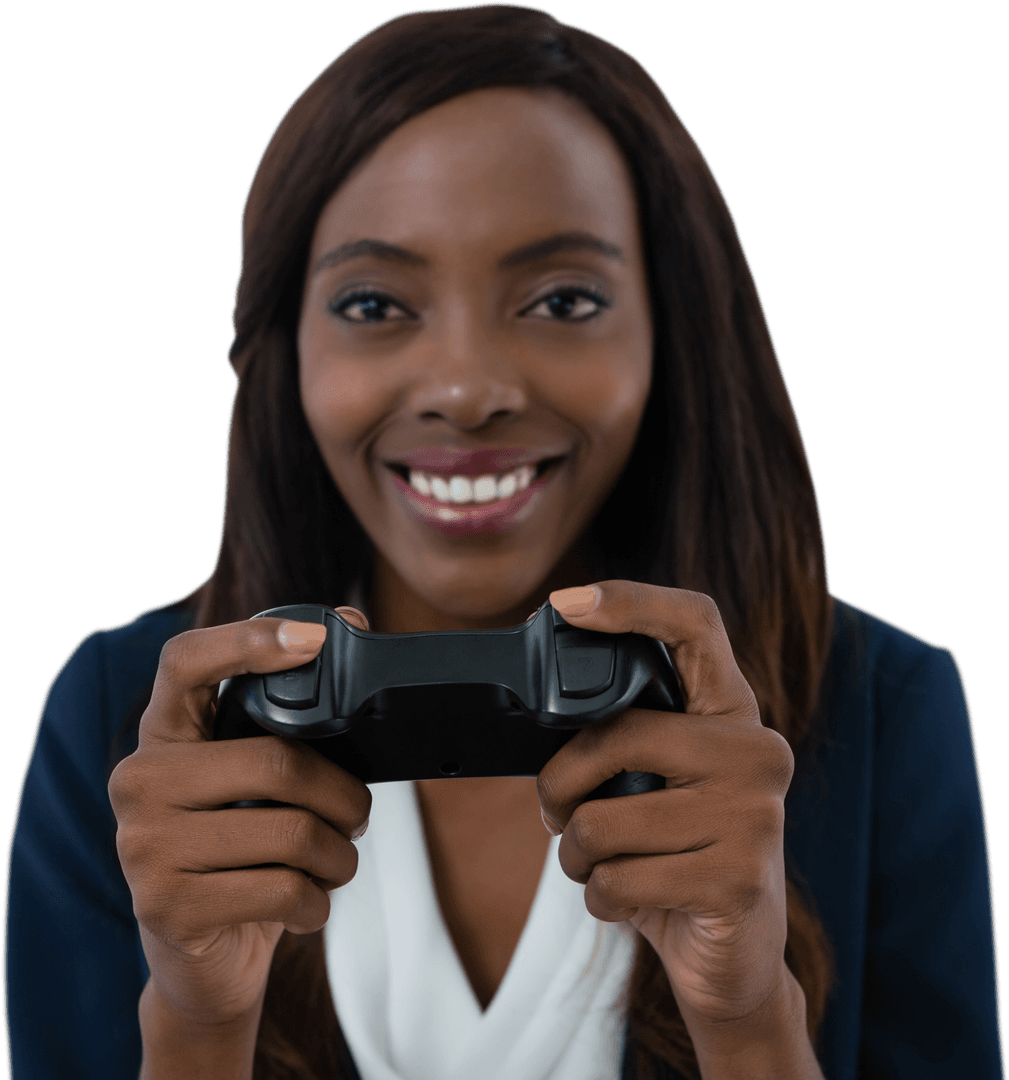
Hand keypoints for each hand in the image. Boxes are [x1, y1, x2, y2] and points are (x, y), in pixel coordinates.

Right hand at [108, 609, 371, 1034]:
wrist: (200, 960)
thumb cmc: (241, 850)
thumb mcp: (257, 781)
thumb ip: (292, 714)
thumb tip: (353, 623)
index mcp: (163, 735)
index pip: (186, 662)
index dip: (247, 641)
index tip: (316, 638)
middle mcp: (139, 780)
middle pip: (277, 762)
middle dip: (344, 795)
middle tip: (358, 815)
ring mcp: (144, 846)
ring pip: (291, 833)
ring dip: (339, 856)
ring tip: (337, 863)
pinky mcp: (167, 908)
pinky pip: (281, 891)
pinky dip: (317, 901)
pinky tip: (308, 904)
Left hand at [537, 581, 799, 1044]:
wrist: (733, 960)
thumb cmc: (675, 854)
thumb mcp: (654, 783)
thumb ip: (623, 737)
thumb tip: (538, 701)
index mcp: (730, 713)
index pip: (696, 623)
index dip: (631, 600)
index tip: (566, 602)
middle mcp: (756, 751)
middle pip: (617, 734)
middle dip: (559, 784)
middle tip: (558, 812)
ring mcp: (755, 816)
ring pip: (603, 821)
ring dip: (577, 856)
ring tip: (603, 865)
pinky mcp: (739, 880)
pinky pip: (619, 879)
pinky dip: (600, 898)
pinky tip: (629, 900)